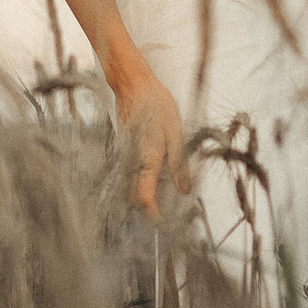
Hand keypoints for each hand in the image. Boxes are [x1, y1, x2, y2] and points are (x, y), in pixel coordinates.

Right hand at [113, 72, 191, 216]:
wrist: (133, 84)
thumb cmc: (156, 105)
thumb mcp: (175, 133)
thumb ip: (179, 164)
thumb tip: (184, 190)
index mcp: (147, 160)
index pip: (145, 199)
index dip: (154, 215)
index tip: (165, 223)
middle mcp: (132, 162)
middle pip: (133, 198)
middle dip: (147, 210)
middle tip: (166, 213)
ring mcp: (125, 156)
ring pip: (130, 186)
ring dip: (143, 196)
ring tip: (164, 197)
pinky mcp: (123, 149)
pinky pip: (129, 174)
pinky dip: (140, 181)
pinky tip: (156, 175)